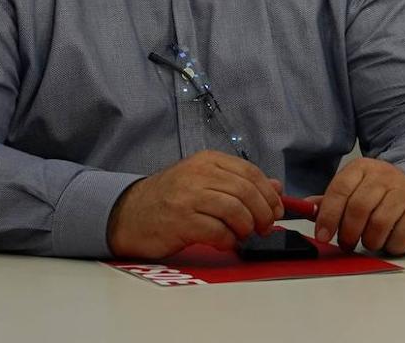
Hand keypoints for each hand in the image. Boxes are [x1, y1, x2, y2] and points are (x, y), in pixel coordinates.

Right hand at [106, 150, 282, 258]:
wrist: (128, 214)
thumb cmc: (170, 199)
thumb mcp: (204, 182)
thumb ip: (239, 182)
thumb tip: (277, 187)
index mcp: (208, 161)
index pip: (250, 172)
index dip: (269, 194)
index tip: (276, 211)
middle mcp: (199, 174)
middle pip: (246, 191)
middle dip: (263, 213)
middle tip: (265, 228)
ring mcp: (188, 197)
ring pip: (235, 210)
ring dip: (247, 228)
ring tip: (244, 236)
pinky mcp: (180, 221)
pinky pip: (217, 232)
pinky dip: (229, 241)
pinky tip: (226, 243)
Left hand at [313, 158, 404, 254]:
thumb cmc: (384, 196)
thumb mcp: (357, 190)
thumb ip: (332, 200)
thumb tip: (306, 208)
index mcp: (363, 168)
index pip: (340, 189)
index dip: (328, 215)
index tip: (322, 235)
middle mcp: (385, 175)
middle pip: (358, 208)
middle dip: (348, 232)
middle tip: (346, 244)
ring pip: (378, 225)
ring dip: (370, 241)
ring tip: (371, 240)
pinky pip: (399, 237)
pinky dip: (391, 246)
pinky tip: (392, 240)